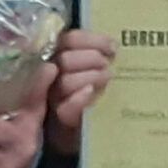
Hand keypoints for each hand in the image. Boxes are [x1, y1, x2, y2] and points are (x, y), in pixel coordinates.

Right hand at [47, 29, 115, 153]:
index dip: (91, 40)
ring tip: (107, 77)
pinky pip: (66, 108)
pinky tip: (91, 92)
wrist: (85, 128)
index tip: (112, 46)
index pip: (69, 39)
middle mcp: (52, 75)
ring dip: (90, 76)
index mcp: (59, 56)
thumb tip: (114, 45)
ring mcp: (55, 98)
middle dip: (90, 57)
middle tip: (108, 63)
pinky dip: (79, 98)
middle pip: (64, 59)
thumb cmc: (91, 92)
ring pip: (65, 81)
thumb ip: (95, 53)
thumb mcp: (91, 67)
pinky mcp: (62, 120)